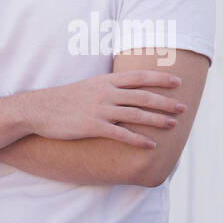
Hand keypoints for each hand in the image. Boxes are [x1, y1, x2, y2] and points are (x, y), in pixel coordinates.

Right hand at [20, 70, 185, 147]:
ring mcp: (100, 110)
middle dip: (165, 102)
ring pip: (136, 114)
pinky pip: (120, 134)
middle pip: (143, 96)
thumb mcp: (88, 86)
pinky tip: (150, 145)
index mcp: (106, 81)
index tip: (178, 81)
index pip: (139, 77)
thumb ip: (108, 88)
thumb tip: (126, 92)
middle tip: (183, 107)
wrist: (38, 109)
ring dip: (157, 120)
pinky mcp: (92, 127)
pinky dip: (137, 140)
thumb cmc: (64, 99)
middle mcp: (106, 93)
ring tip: (173, 125)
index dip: (160, 78)